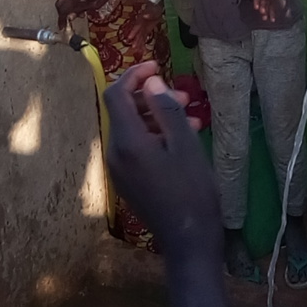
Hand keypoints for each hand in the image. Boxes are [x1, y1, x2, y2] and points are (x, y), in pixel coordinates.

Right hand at [55, 0, 118, 27]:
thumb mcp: (94, 5)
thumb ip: (81, 10)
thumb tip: (71, 16)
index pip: (64, 9)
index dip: (62, 19)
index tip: (62, 27)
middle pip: (60, 4)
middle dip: (62, 14)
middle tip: (65, 23)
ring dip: (66, 9)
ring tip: (77, 15)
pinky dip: (69, 3)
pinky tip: (78, 8)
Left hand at [104, 62, 220, 257]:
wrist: (188, 240)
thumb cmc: (192, 190)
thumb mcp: (185, 144)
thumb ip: (166, 109)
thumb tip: (150, 81)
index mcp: (126, 141)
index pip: (116, 94)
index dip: (134, 75)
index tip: (158, 66)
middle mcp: (115, 152)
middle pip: (124, 110)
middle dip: (152, 97)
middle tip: (185, 97)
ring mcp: (119, 168)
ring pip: (132, 128)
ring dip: (158, 116)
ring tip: (191, 118)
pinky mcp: (128, 179)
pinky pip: (136, 146)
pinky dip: (156, 135)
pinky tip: (184, 138)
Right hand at [127, 1, 164, 56]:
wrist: (157, 8)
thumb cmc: (155, 8)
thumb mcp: (153, 9)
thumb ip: (149, 13)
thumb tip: (145, 15)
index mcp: (141, 19)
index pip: (137, 25)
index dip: (133, 31)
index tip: (130, 36)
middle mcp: (140, 24)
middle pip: (137, 33)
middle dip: (136, 40)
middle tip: (134, 47)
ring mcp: (143, 28)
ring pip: (140, 37)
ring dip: (138, 43)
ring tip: (137, 50)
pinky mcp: (146, 31)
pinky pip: (143, 38)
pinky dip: (142, 44)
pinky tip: (142, 50)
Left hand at [240, 0, 279, 22]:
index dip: (257, 1)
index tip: (256, 7)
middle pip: (265, 1)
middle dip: (264, 7)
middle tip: (262, 13)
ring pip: (269, 5)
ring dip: (268, 12)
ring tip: (266, 18)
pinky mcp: (271, 2)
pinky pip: (272, 8)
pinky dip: (273, 14)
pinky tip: (272, 20)